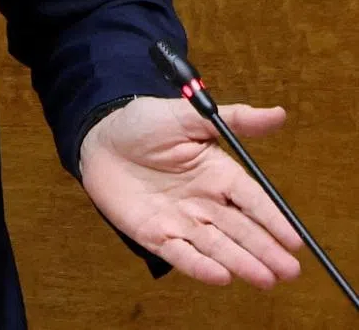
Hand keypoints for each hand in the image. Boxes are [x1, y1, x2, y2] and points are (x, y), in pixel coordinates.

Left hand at [79, 95, 302, 288]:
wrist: (97, 140)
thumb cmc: (142, 125)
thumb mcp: (184, 116)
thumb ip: (231, 119)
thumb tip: (277, 113)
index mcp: (217, 173)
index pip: (251, 199)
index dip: (273, 219)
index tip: (295, 239)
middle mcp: (204, 202)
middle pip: (240, 229)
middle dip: (265, 250)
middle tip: (290, 271)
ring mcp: (181, 221)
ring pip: (216, 246)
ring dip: (241, 263)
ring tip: (266, 279)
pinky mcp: (155, 235)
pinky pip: (180, 254)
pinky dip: (199, 266)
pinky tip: (220, 276)